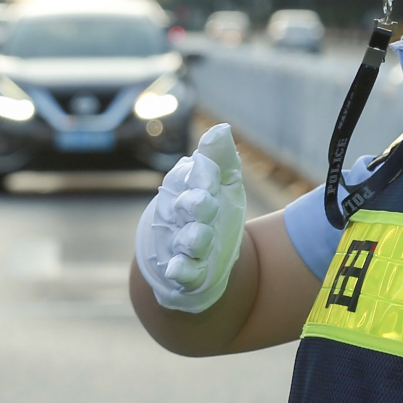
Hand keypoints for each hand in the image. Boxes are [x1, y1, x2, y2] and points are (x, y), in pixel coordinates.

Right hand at [135, 124, 246, 313]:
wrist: (204, 254)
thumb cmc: (213, 209)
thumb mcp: (224, 182)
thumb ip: (220, 158)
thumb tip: (221, 130)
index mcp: (187, 188)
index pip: (190, 176)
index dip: (202, 174)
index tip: (211, 171)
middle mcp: (179, 215)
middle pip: (185, 207)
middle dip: (195, 205)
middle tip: (206, 202)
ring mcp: (179, 244)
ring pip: (185, 240)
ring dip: (192, 239)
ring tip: (201, 237)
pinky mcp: (184, 272)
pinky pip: (181, 272)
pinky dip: (181, 272)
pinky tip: (181, 270)